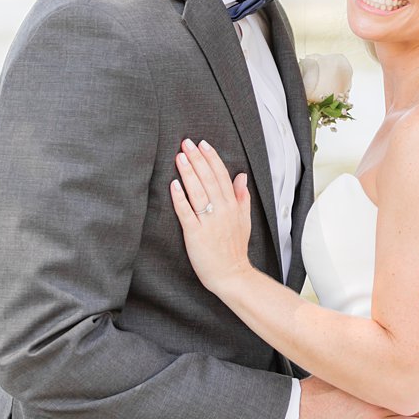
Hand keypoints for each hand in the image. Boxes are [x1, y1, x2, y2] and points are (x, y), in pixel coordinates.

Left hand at [169, 138, 253, 294]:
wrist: (232, 275)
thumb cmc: (235, 249)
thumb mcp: (245, 220)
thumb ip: (243, 197)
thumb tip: (242, 176)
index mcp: (233, 206)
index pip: (222, 176)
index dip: (212, 158)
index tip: (203, 144)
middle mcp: (222, 211)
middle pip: (209, 179)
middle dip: (197, 159)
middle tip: (186, 143)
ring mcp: (209, 222)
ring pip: (198, 192)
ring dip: (188, 173)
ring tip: (180, 157)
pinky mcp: (196, 234)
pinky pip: (187, 213)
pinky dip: (180, 198)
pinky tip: (173, 185)